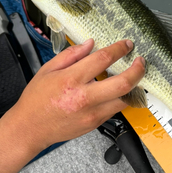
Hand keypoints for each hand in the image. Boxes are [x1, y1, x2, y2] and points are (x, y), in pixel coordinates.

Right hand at [10, 39, 144, 152]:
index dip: (120, 49)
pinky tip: (118, 90)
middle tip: (141, 62)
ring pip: (125, 99)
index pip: (103, 59)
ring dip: (134, 87)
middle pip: (123, 83)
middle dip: (138, 70)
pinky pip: (115, 109)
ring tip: (134, 76)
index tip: (127, 45)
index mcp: (71, 79)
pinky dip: (121, 98)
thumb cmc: (36, 100)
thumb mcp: (48, 70)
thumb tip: (90, 43)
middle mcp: (84, 97)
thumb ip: (71, 54)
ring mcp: (92, 113)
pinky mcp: (95, 124)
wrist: (30, 128)